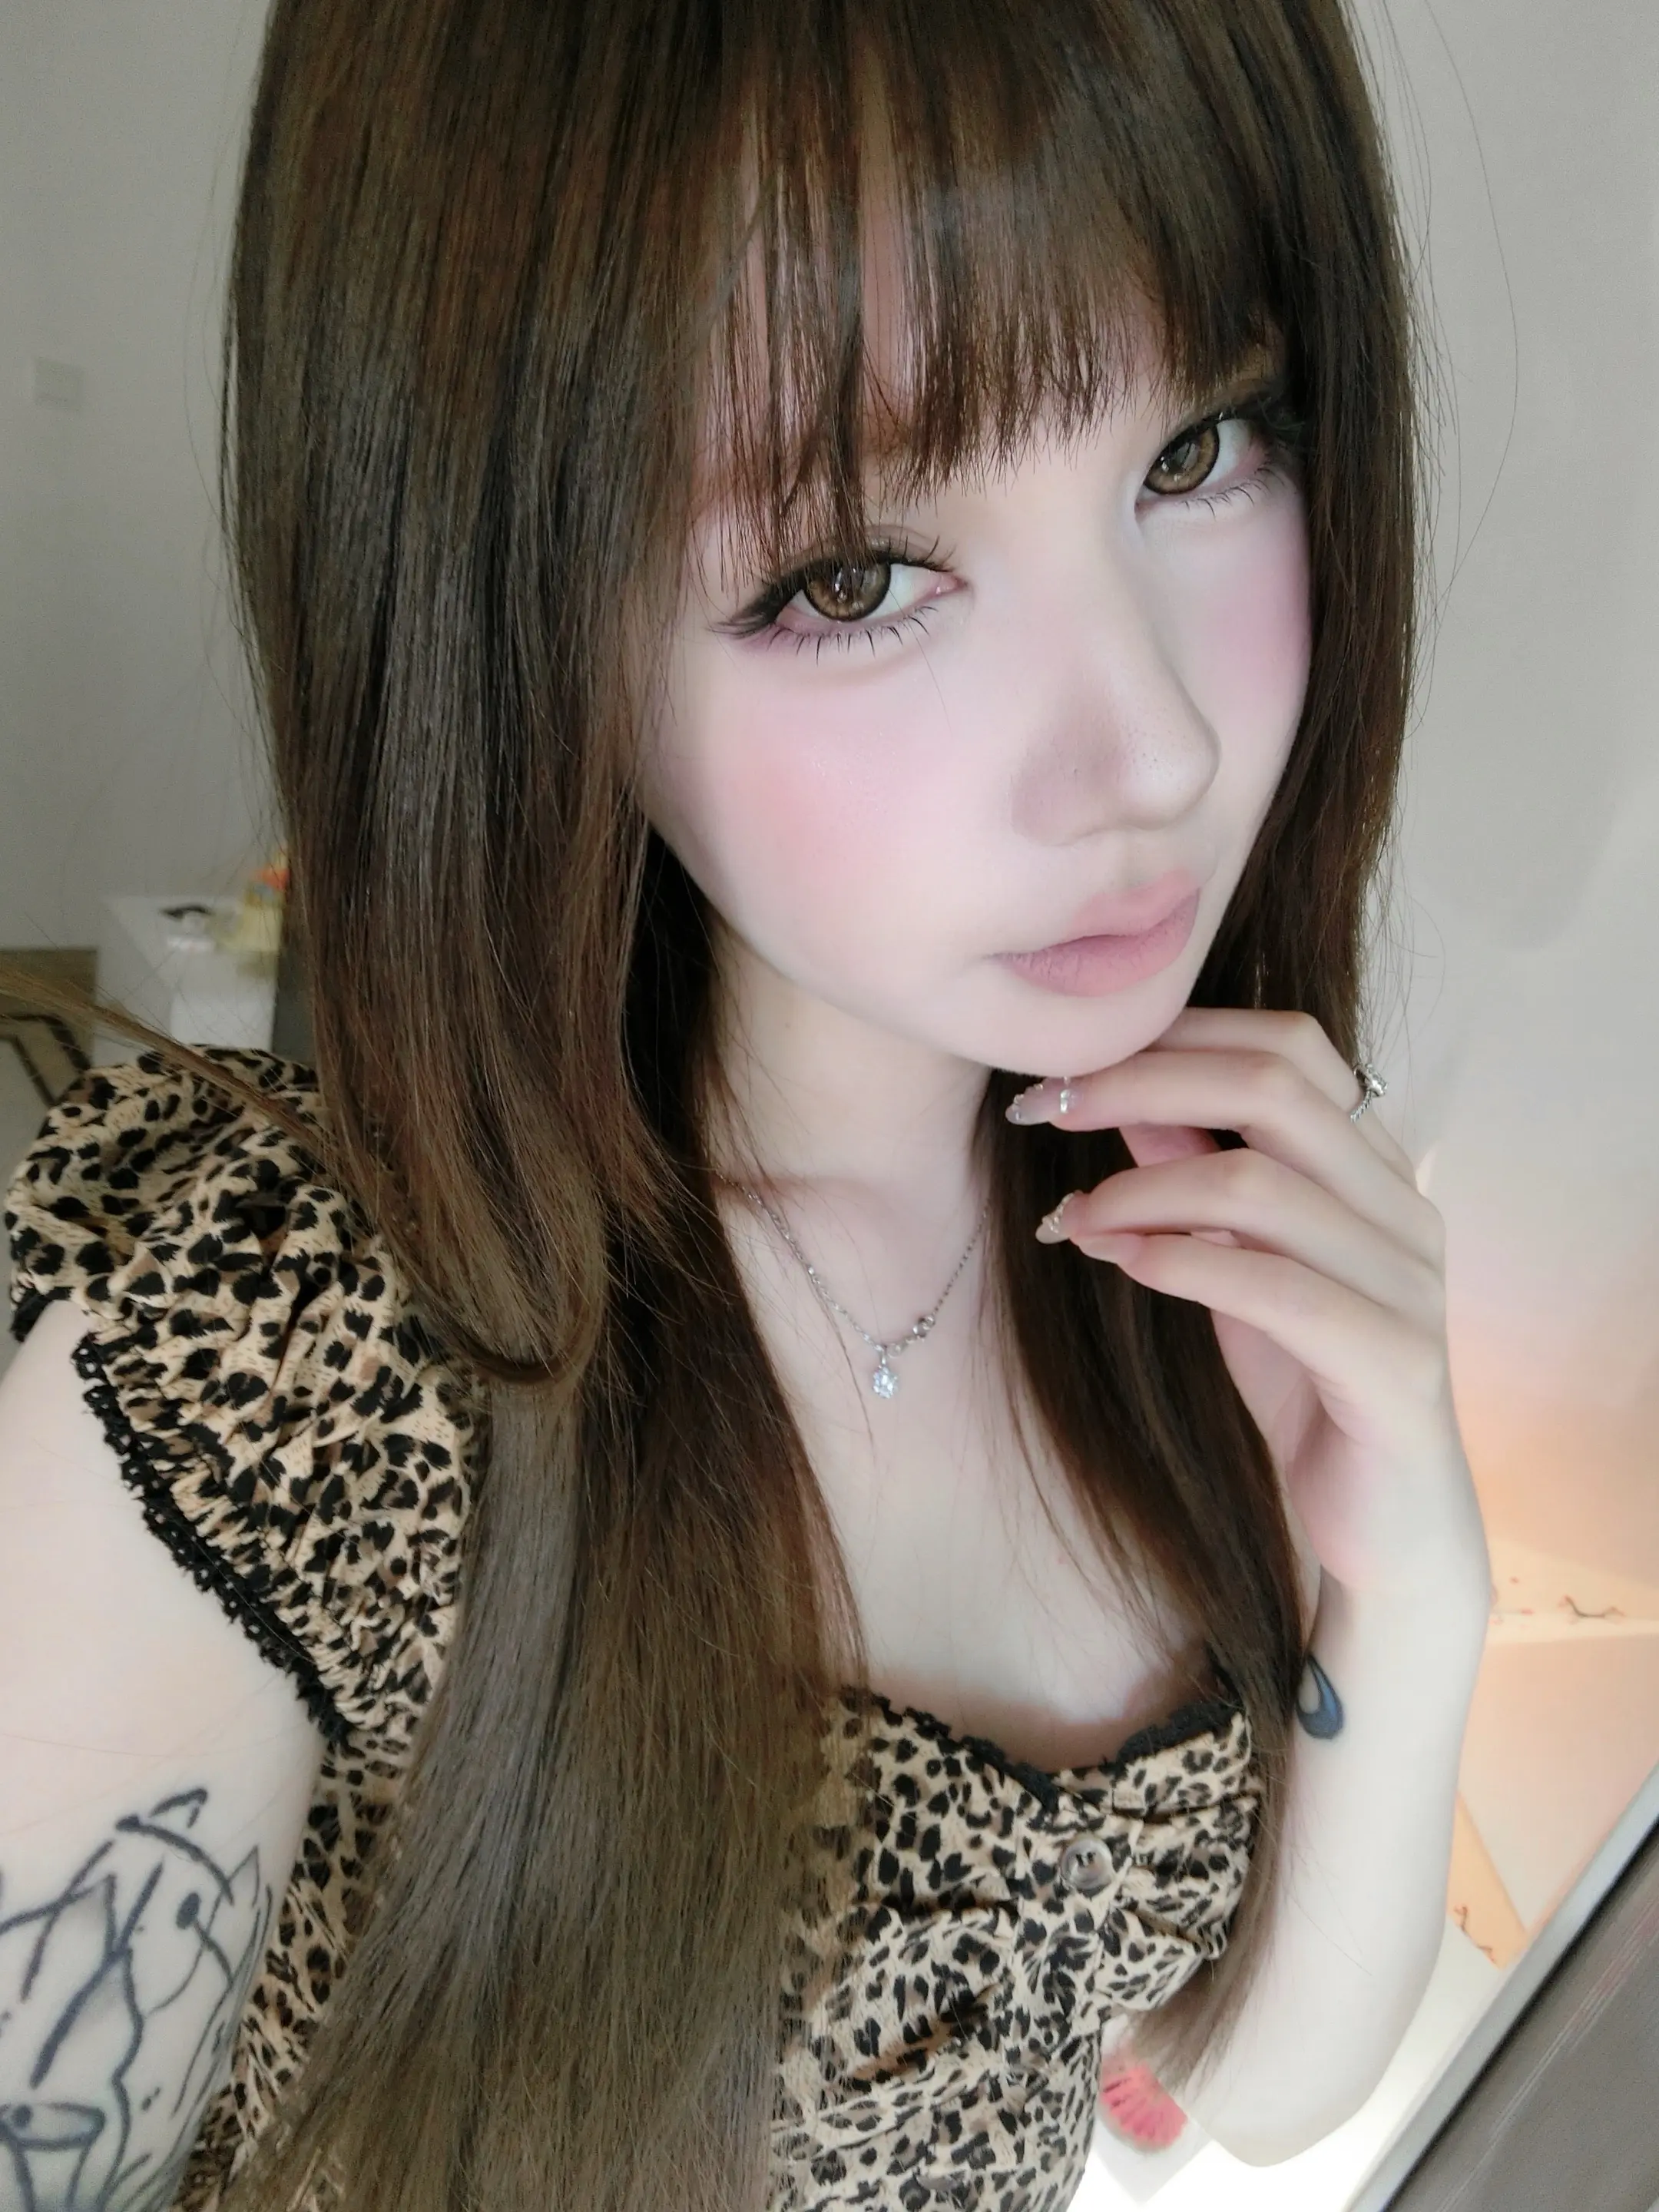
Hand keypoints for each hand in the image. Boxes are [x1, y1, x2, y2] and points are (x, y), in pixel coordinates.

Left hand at [1006, 1008, 1488, 1607]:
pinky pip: (1278, 1288)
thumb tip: (1125, 1097)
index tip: (1070, 1062)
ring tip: (1073, 1214)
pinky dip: (1184, 1262)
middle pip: (1274, 1086)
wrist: (1384, 1526)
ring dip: (1140, 1188)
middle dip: (1142, 1083)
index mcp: (1376, 1168)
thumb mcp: (1237, 1265)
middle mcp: (1405, 1208)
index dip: (1176, 1036)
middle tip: (1047, 1109)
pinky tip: (1121, 1262)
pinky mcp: (1396, 1363)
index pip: (1289, 1045)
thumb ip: (1198, 1178)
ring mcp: (1410, 1283)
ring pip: (1262, 1184)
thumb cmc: (1308, 1385)